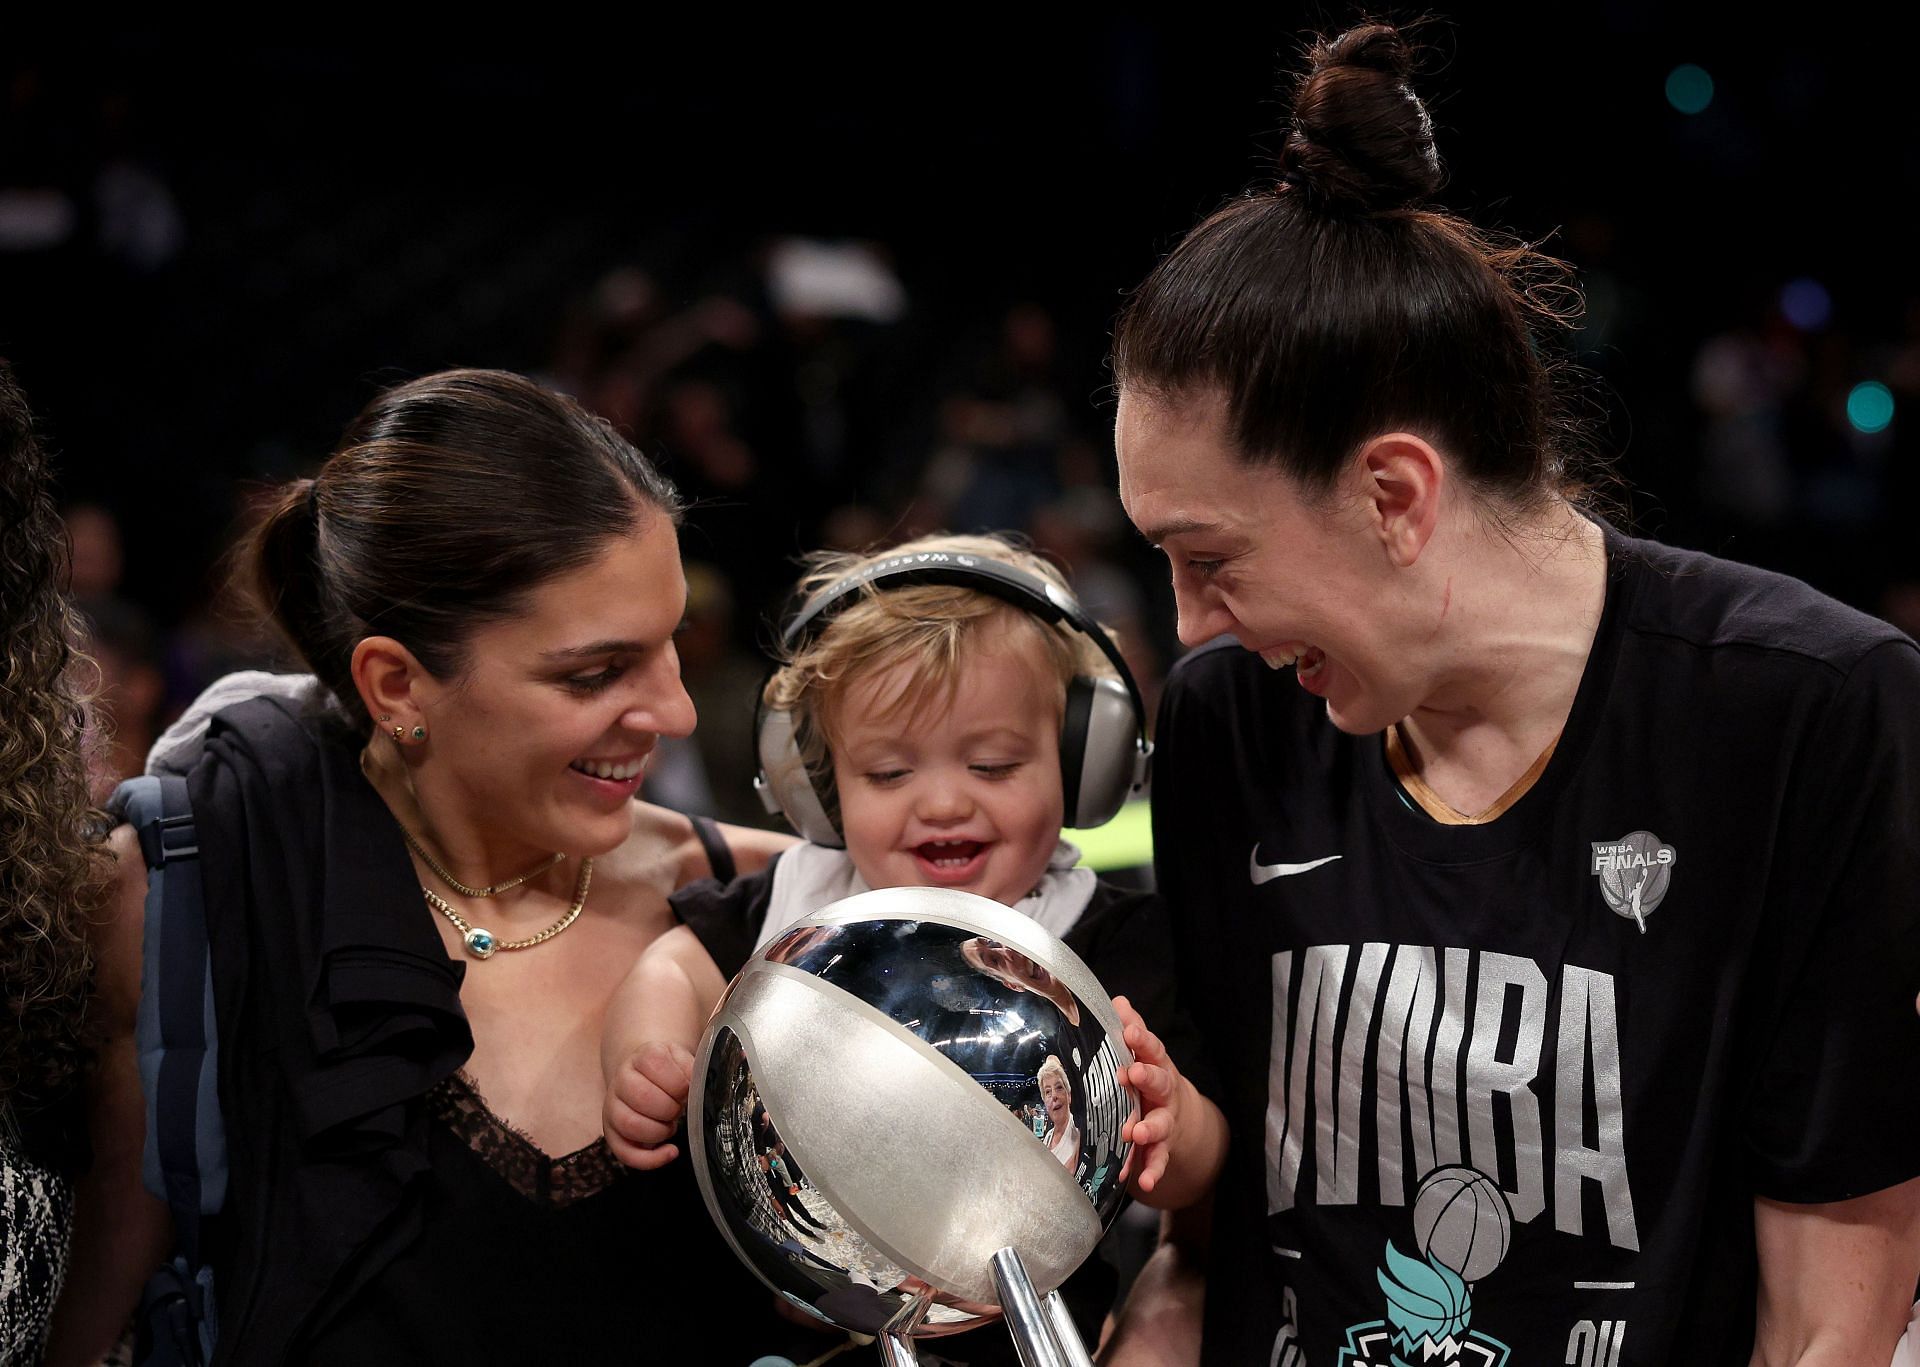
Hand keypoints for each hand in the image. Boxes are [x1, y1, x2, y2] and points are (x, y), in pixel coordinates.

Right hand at [603, 1040, 693, 1169]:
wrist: (643, 1075)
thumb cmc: (668, 1072)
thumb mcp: (682, 1060)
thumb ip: (692, 1070)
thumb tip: (699, 1088)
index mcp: (642, 1057)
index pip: (657, 1066)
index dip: (679, 1083)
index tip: (686, 1089)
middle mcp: (621, 1080)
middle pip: (642, 1097)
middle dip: (669, 1108)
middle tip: (678, 1109)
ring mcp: (612, 1107)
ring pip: (630, 1125)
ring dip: (659, 1131)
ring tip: (670, 1126)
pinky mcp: (612, 1132)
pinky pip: (624, 1152)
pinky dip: (651, 1159)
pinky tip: (670, 1151)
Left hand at [1115, 994, 1183, 1195]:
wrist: (1179, 1116)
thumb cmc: (1150, 1077)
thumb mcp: (1143, 1053)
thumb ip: (1131, 1028)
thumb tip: (1118, 1000)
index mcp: (1156, 1065)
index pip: (1151, 1048)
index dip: (1141, 1039)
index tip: (1130, 1031)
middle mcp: (1164, 1093)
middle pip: (1160, 1082)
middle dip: (1146, 1078)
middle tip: (1130, 1074)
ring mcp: (1165, 1121)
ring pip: (1160, 1124)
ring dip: (1148, 1128)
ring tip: (1134, 1132)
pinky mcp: (1162, 1148)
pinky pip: (1158, 1159)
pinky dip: (1152, 1170)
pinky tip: (1143, 1182)